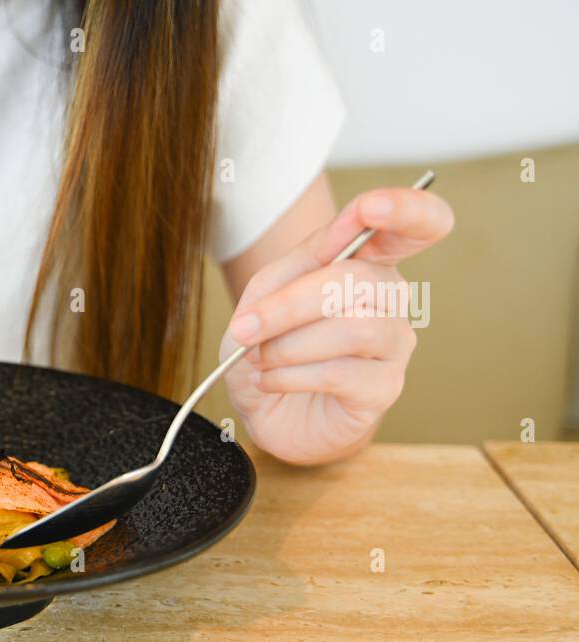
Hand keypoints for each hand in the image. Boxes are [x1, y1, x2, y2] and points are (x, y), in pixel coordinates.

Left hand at [219, 186, 453, 464]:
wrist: (265, 411)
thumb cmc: (271, 349)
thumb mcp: (265, 296)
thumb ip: (297, 262)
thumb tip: (338, 233)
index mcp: (368, 265)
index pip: (417, 226)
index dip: (405, 209)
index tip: (369, 207)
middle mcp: (392, 300)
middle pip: (359, 279)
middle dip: (290, 304)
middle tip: (246, 328)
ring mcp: (394, 346)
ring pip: (353, 328)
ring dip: (288, 345)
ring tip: (257, 359)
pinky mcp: (384, 389)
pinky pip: (342, 373)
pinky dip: (291, 376)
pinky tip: (270, 381)